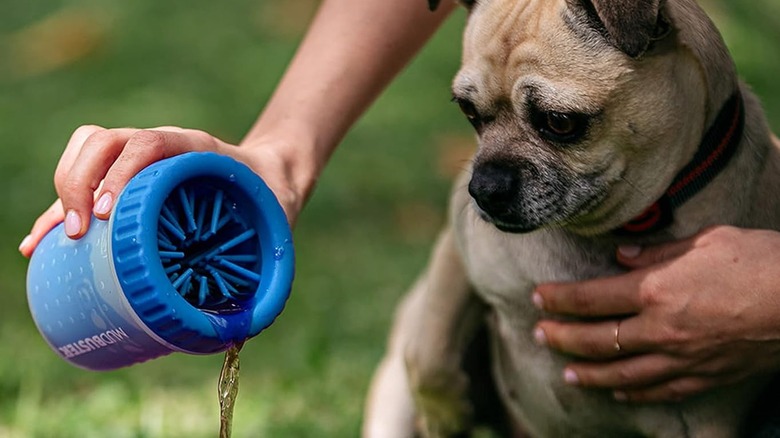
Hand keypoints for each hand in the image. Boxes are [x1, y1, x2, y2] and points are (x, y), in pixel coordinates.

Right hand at [18, 125, 306, 256]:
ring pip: (85, 151)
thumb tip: (235, 337)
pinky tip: (38, 246)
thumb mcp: (272, 222)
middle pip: (103, 142)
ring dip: (63, 192)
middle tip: (80, 233)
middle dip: (79, 185)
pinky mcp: (126, 175)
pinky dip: (56, 207)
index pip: (147, 143)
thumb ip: (260, 265)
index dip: (120, 174)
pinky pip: (82, 177)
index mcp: (195, 149)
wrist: (270, 174)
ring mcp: (139, 156)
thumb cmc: (269, 201)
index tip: (105, 216)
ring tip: (54, 241)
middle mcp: (160, 146)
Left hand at [532, 226, 779, 401]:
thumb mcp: (706, 241)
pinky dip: (634, 393)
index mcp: (655, 290)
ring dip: (589, 374)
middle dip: (561, 337)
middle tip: (539, 335)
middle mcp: (660, 329)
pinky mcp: (705, 376)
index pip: (590, 298)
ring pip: (621, 373)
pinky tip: (618, 392)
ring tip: (567, 373)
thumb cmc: (761, 262)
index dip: (558, 299)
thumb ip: (657, 253)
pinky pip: (660, 391)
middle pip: (595, 339)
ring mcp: (682, 358)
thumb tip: (623, 256)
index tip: (538, 298)